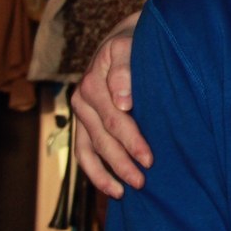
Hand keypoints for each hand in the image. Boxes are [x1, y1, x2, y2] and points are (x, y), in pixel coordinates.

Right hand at [72, 13, 151, 197]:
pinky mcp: (83, 123)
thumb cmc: (135, 44)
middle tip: (143, 181)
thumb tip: (123, 101)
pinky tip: (111, 188)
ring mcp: (81, 113)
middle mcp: (82, 99)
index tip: (150, 159)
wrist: (125, 38)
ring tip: (126, 192)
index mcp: (94, 83)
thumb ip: (126, 71)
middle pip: (103, 138)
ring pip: (89, 150)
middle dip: (123, 162)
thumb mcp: (131, 48)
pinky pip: (82, 152)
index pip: (115, 119)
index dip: (132, 141)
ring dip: (107, 173)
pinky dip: (94, 172)